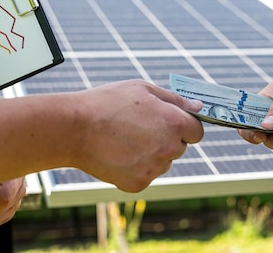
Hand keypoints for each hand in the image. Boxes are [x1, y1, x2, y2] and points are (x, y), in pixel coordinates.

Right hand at [74, 80, 203, 192]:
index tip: (169, 121)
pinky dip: (136, 166)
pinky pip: (146, 174)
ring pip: (163, 161)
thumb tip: (198, 107)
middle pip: (179, 147)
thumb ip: (175, 99)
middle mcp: (169, 148)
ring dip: (152, 152)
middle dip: (167, 138)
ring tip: (125, 138)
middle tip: (139, 127)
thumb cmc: (107, 103)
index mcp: (174, 123)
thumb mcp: (143, 89)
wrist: (74, 128)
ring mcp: (154, 168)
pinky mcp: (138, 183)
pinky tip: (118, 152)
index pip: (197, 131)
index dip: (184, 125)